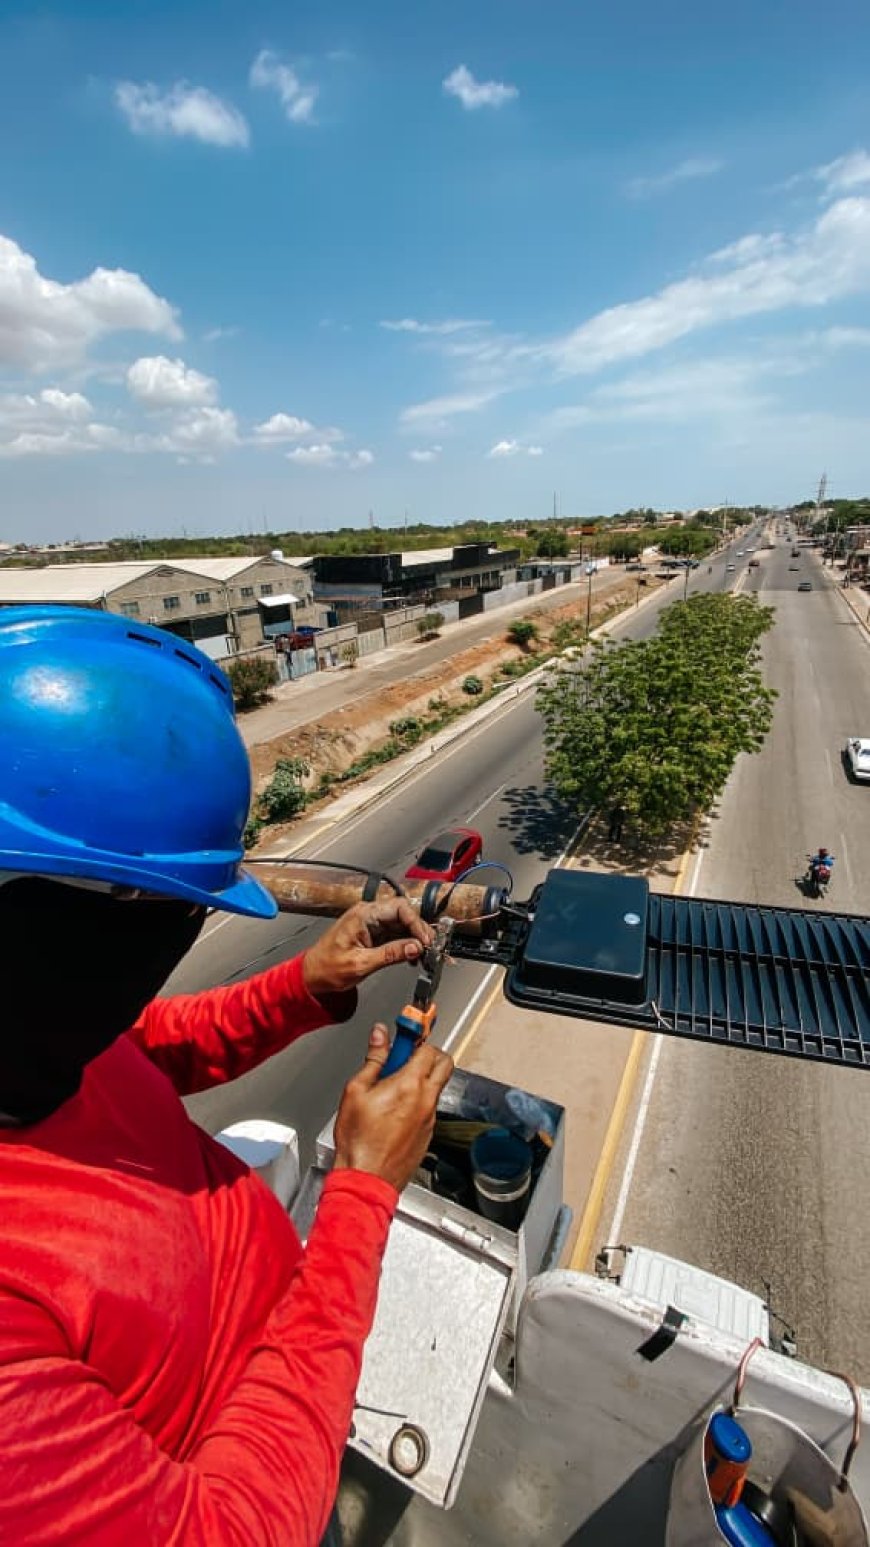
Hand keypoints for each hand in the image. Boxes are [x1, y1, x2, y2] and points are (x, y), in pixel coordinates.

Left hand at [302, 899, 433, 999]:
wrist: (312, 976)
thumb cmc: (326, 968)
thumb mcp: (360, 964)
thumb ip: (390, 954)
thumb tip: (415, 948)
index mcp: (362, 915)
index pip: (399, 908)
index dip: (416, 923)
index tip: (425, 940)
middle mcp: (368, 915)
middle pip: (403, 914)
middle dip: (418, 930)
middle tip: (429, 948)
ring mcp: (371, 923)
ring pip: (402, 924)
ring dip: (414, 938)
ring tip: (423, 955)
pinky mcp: (373, 934)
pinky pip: (396, 933)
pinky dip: (406, 944)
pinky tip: (412, 955)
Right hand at [333, 1024, 453, 1191]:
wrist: (367, 1179)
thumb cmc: (359, 1141)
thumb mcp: (356, 1091)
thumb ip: (374, 1059)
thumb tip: (380, 1036)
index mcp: (409, 1084)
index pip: (427, 1048)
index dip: (414, 1038)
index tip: (404, 1035)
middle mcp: (426, 1100)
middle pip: (445, 1063)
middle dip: (429, 1054)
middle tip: (407, 1057)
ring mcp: (430, 1118)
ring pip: (437, 1087)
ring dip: (422, 1079)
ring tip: (394, 1087)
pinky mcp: (428, 1134)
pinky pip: (430, 1108)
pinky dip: (419, 1102)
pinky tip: (395, 1110)